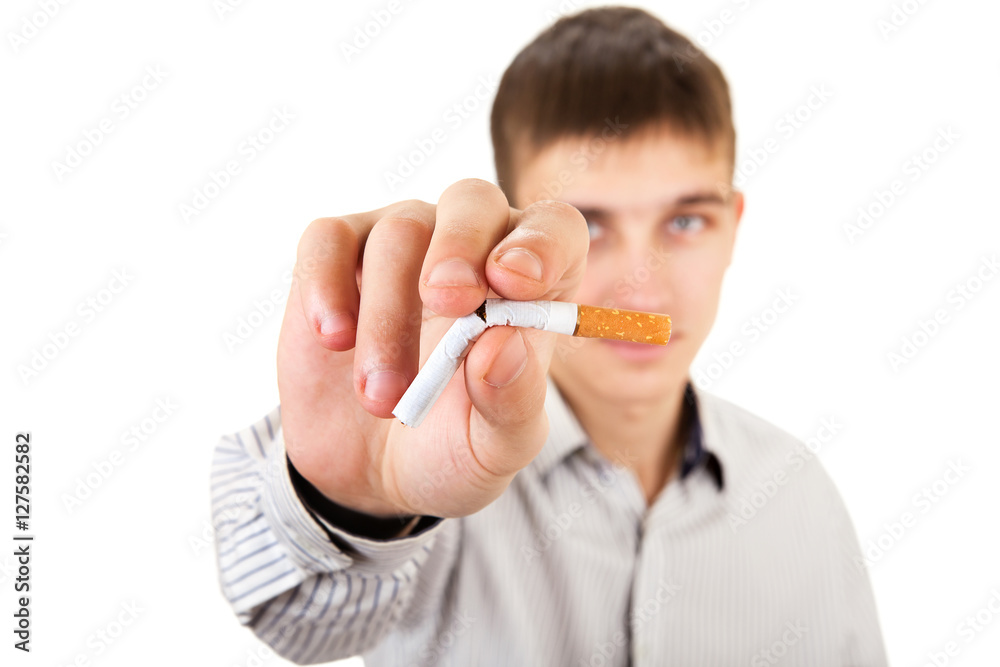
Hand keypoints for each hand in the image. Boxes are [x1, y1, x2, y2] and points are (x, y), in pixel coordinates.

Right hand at [277, 179, 587, 518]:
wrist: (367, 475)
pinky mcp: (334, 259)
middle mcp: (468, 248)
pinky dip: (326, 284)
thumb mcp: (493, 448)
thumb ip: (511, 402)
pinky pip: (326, 239)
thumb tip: (501, 345)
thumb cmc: (449, 447)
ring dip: (388, 316)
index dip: (540, 244)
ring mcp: (398, 245)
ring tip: (380, 398)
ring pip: (398, 232)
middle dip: (460, 247)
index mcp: (529, 286)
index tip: (514, 284)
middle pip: (472, 199)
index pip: (553, 230)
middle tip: (446, 303)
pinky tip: (332, 339)